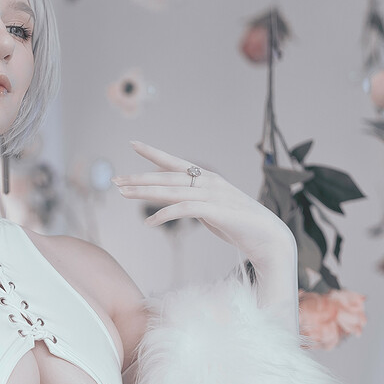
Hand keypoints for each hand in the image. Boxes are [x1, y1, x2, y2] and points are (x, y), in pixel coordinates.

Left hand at [114, 141, 299, 327]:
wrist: (268, 239)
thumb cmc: (239, 226)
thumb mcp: (211, 211)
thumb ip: (195, 203)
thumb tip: (176, 203)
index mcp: (208, 179)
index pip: (175, 163)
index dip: (154, 153)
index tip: (133, 144)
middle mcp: (209, 182)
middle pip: (166, 177)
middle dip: (139, 178)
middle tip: (115, 181)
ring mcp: (213, 195)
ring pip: (171, 190)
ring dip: (144, 192)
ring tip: (123, 195)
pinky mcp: (215, 211)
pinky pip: (183, 210)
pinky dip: (164, 214)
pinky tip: (149, 222)